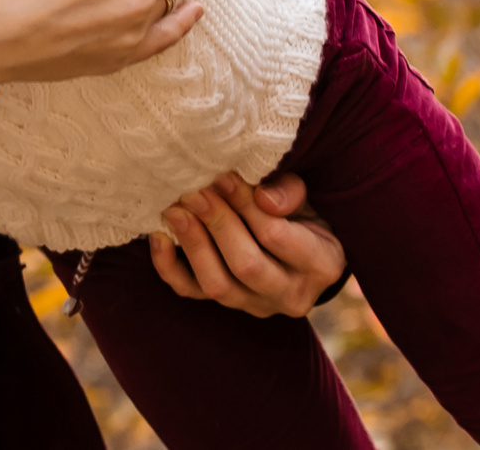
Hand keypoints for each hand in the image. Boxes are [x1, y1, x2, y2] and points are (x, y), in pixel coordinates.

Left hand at [149, 172, 345, 317]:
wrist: (303, 247)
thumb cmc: (304, 213)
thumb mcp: (310, 198)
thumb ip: (291, 192)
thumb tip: (264, 196)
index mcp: (321, 265)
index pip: (277, 236)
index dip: (246, 205)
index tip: (223, 175)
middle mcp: (291, 294)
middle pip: (246, 266)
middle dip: (216, 224)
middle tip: (194, 191)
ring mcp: (256, 304)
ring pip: (217, 285)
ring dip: (192, 243)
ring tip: (175, 208)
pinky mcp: (227, 304)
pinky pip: (191, 292)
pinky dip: (169, 267)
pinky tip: (158, 236)